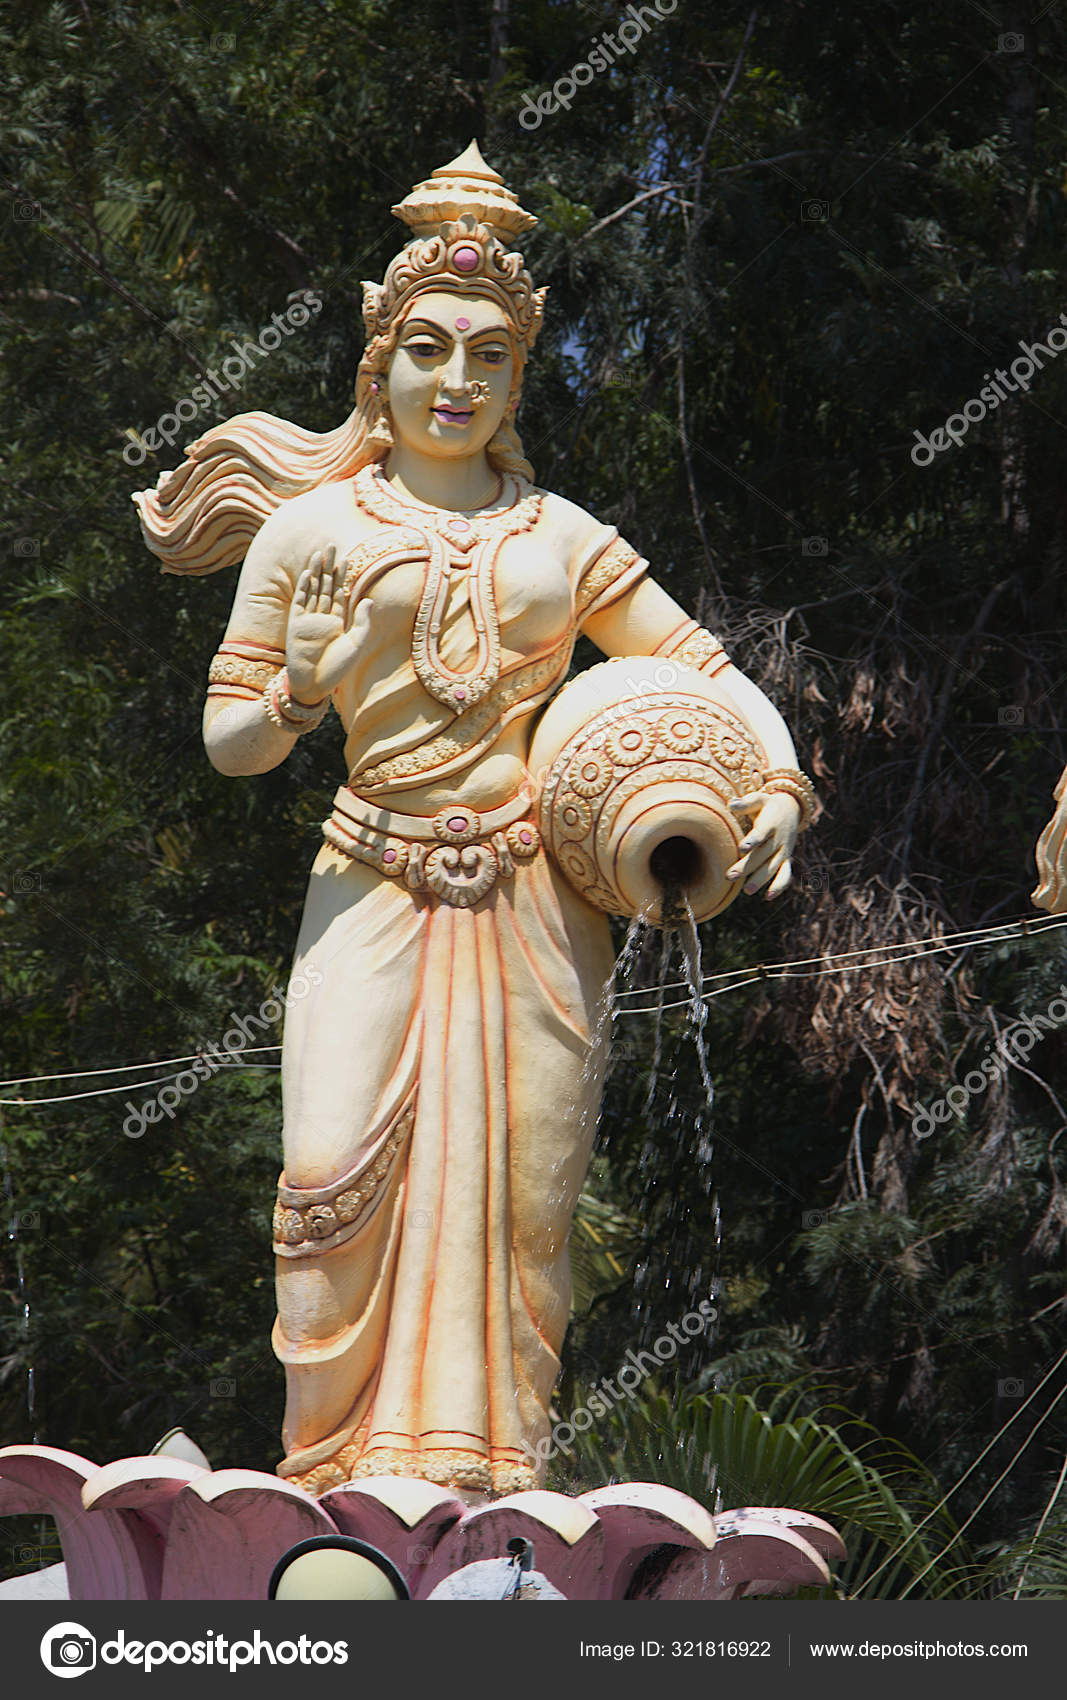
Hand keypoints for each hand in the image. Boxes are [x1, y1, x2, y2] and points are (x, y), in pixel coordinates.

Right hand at [286, 547, 367, 702]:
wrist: (314, 684)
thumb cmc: (337, 670)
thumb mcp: (356, 645)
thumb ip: (362, 622)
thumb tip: (367, 599)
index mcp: (338, 622)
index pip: (340, 593)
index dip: (343, 576)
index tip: (346, 558)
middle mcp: (323, 618)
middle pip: (326, 586)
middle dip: (329, 567)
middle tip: (331, 546)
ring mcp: (308, 620)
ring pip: (313, 589)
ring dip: (316, 571)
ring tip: (320, 553)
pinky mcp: (296, 624)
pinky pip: (300, 601)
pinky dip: (304, 586)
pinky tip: (308, 573)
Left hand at [725, 790, 800, 899]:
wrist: (790, 810)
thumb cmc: (766, 806)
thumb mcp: (758, 799)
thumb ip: (745, 803)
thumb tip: (730, 804)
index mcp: (771, 822)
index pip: (762, 833)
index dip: (754, 840)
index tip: (742, 848)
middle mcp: (780, 838)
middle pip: (763, 854)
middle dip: (747, 866)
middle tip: (730, 876)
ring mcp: (784, 850)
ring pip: (773, 867)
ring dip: (760, 879)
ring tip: (747, 890)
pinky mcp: (786, 859)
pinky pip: (785, 874)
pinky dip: (779, 886)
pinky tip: (768, 897)